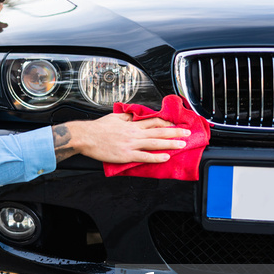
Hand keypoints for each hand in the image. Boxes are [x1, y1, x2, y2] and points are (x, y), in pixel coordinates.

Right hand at [52, 113, 190, 162]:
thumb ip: (127, 117)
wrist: (86, 137)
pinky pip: (145, 156)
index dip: (166, 122)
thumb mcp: (114, 117)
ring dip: (171, 143)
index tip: (175, 123)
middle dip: (175, 132)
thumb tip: (135, 116)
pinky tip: (165, 157)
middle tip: (187, 133)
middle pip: (159, 131)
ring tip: (182, 144)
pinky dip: (156, 157)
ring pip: (155, 143)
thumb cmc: (97, 128)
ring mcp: (131, 144)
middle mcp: (134, 133)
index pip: (153, 121)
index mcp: (131, 124)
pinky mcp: (126, 155)